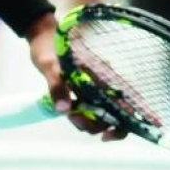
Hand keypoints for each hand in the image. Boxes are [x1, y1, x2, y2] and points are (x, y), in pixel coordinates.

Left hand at [26, 13, 125, 141]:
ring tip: (71, 115)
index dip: (124, 123)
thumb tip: (64, 110)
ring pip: (102, 114)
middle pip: (114, 115)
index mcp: (104, 74)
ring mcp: (95, 87)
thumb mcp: (50, 65)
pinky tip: (73, 115)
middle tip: (75, 119)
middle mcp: (105, 82)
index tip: (107, 135)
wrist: (42, 34)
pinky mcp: (84, 89)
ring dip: (89, 122)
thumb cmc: (48, 46)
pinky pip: (91, 109)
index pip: (127, 103)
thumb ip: (57, 86)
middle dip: (98, 125)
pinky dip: (85, 117)